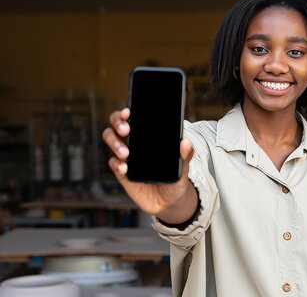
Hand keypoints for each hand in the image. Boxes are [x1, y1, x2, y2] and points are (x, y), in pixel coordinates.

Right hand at [102, 108, 198, 223]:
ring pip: (111, 140)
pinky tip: (125, 168)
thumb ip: (185, 156)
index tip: (128, 112)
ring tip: (126, 153)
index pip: (134, 118)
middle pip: (116, 125)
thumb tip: (186, 142)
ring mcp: (126, 157)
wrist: (169, 202)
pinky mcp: (122, 172)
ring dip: (114, 143)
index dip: (126, 112)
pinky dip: (116, 164)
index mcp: (148, 136)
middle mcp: (135, 142)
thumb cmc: (175, 179)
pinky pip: (113, 163)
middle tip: (126, 130)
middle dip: (117, 123)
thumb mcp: (182, 167)